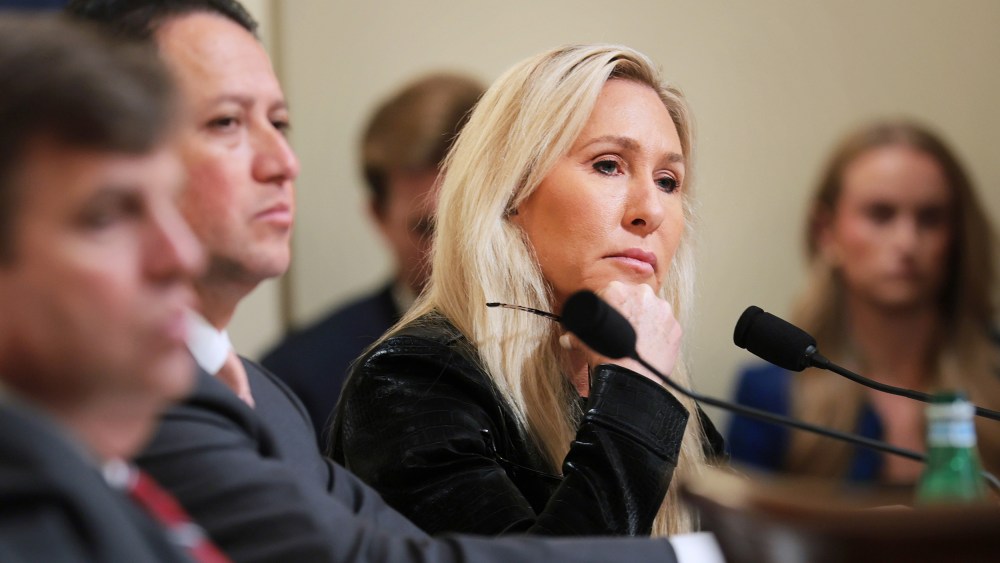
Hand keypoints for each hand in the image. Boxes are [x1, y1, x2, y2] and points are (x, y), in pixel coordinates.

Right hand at [562, 281, 681, 386]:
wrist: (631, 379)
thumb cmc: (607, 357)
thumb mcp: (584, 342)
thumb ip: (575, 336)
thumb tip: (567, 339)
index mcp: (617, 290)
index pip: (614, 292)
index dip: (612, 305)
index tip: (613, 316)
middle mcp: (642, 294)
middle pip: (636, 298)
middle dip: (632, 310)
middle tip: (626, 329)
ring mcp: (662, 309)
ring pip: (654, 310)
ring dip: (648, 320)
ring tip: (639, 339)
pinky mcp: (675, 326)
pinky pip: (666, 326)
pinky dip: (660, 334)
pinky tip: (650, 346)